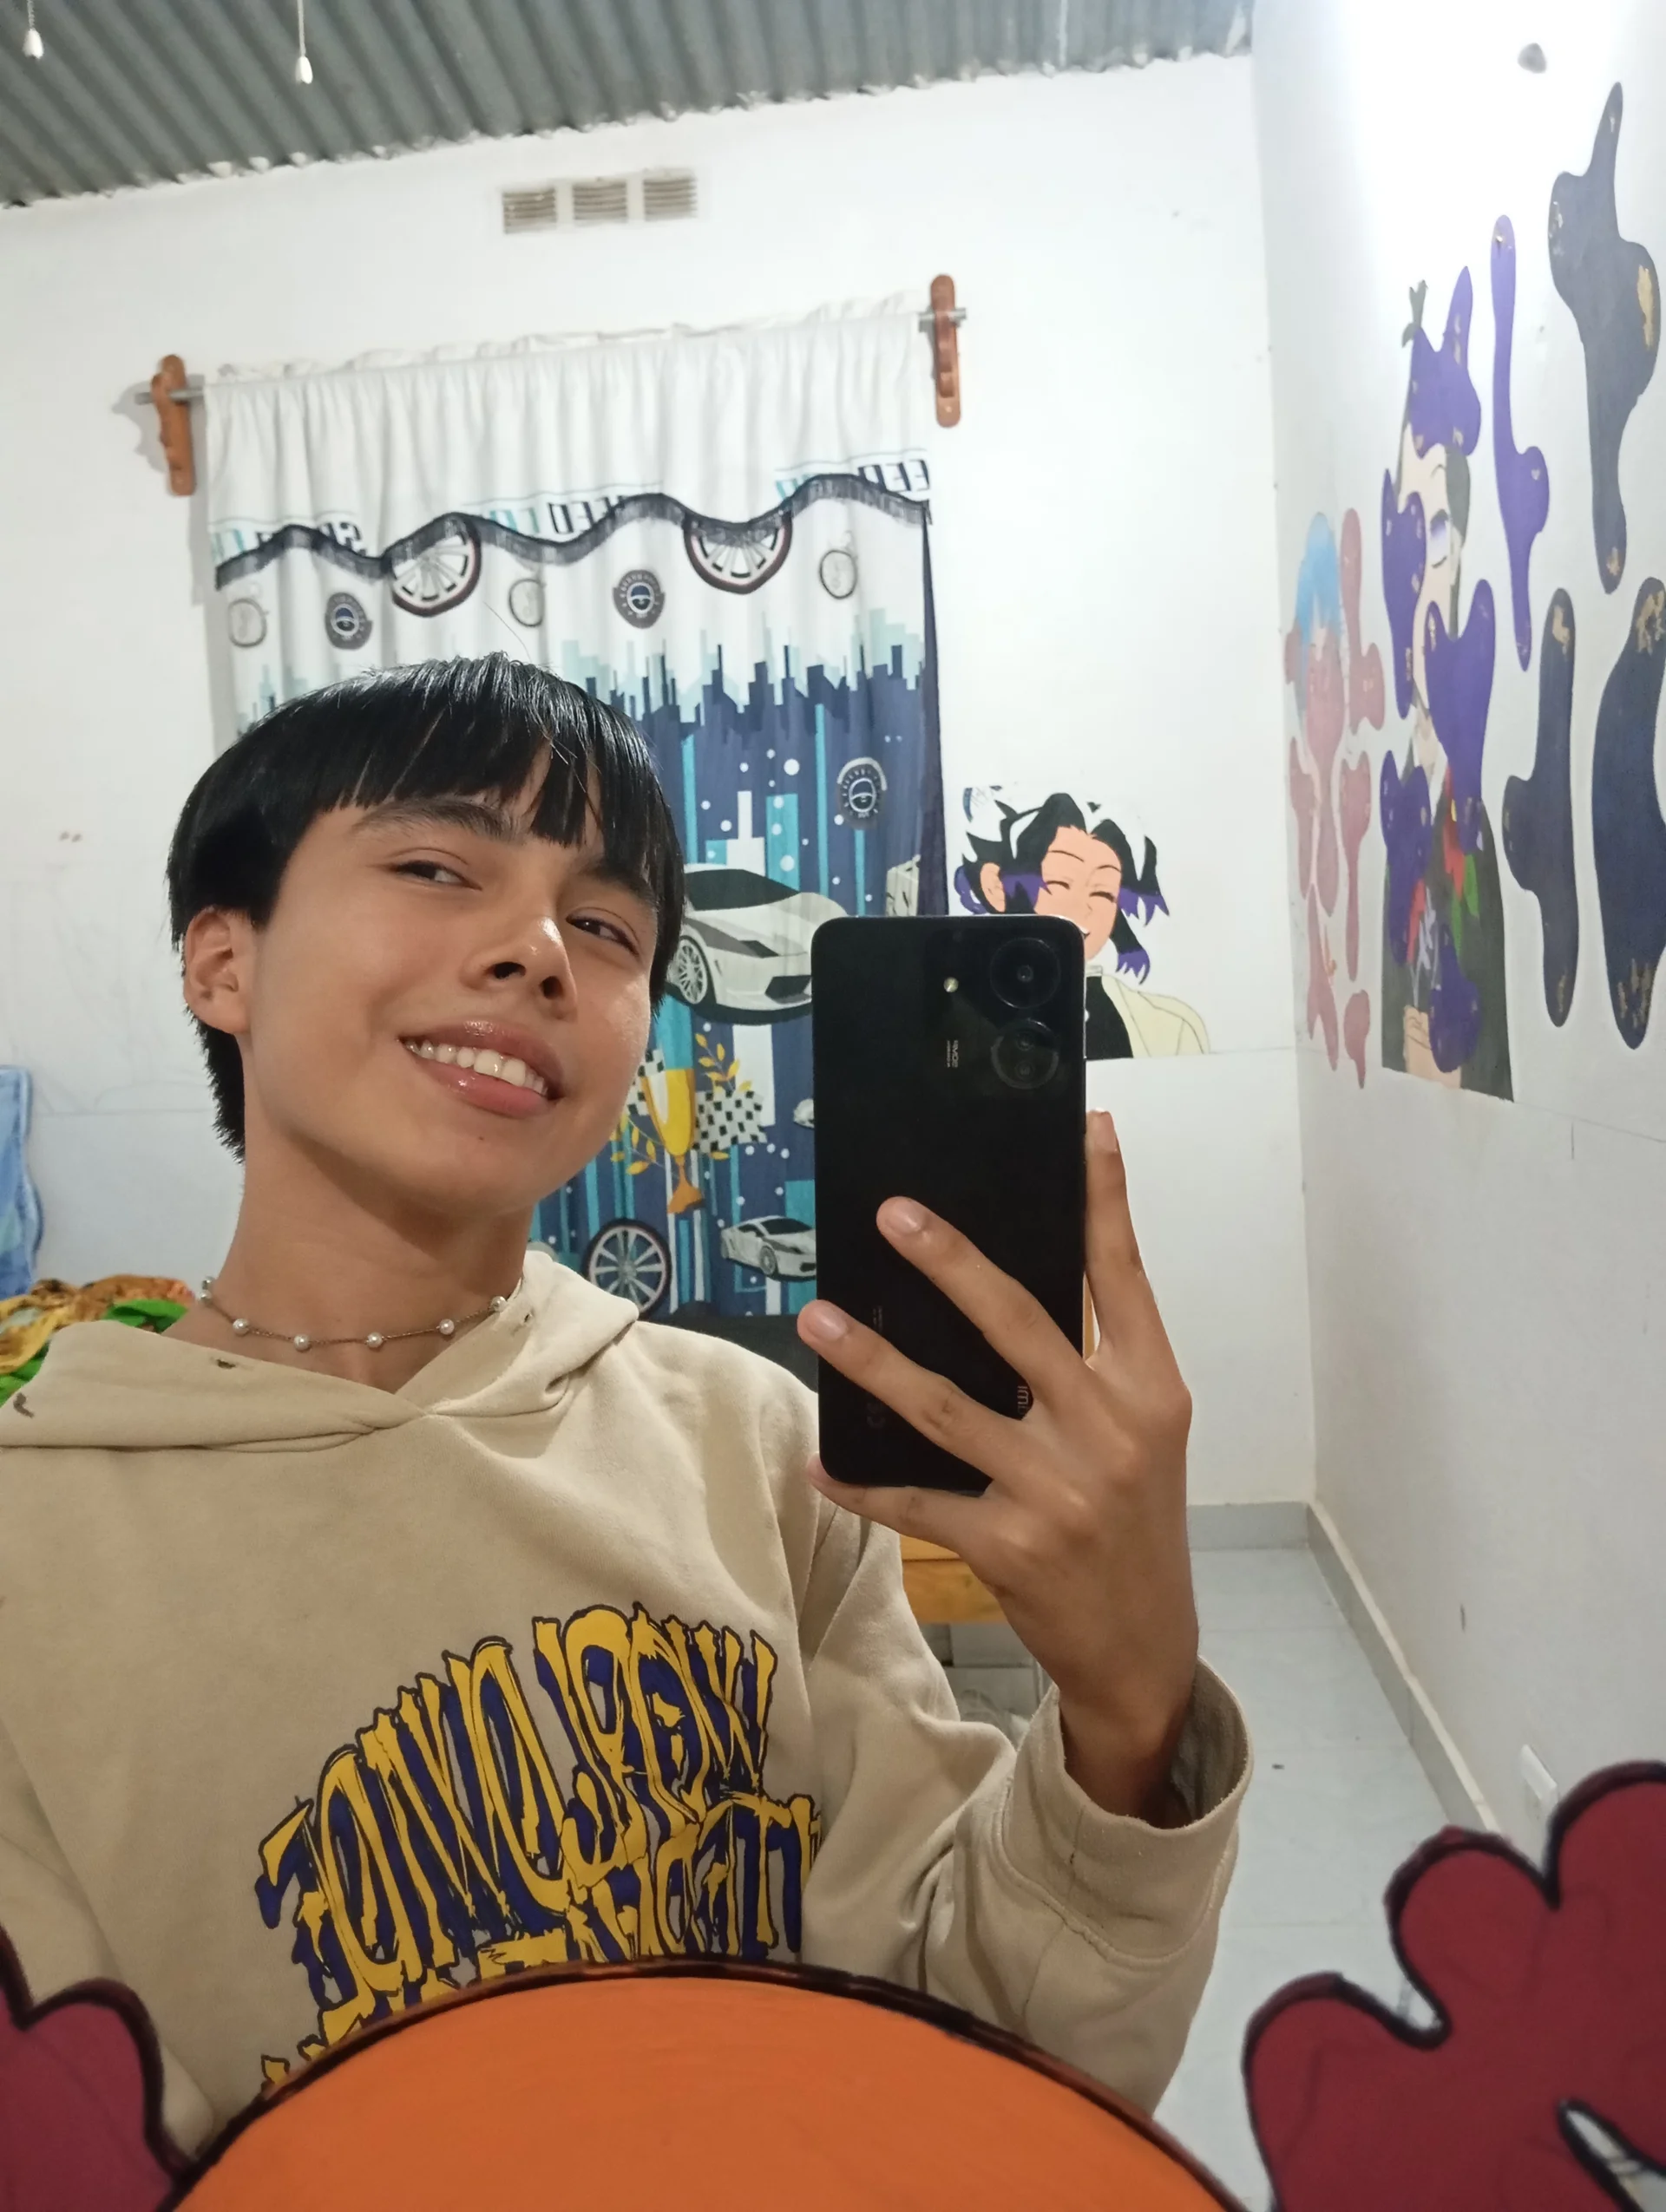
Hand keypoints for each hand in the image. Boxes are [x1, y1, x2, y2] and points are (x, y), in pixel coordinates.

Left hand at [797, 1110, 1198, 1822]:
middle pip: (1020, 1322)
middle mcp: (1109, 1429)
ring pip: (948, 1407)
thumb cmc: (1135, 1524)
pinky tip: (823, 1461)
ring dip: (874, 1361)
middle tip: (892, 1213)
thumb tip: (1021, 1284)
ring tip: (818, 1319)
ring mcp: (1057, 1489)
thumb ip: (1100, 1363)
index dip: (1104, 1199)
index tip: (1086, 1129)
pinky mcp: (1009, 1544)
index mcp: (1151, 1390)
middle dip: (952, 1261)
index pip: (1123, 1276)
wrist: (1144, 1649)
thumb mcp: (1145, 1435)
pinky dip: (864, 1482)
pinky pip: (918, 1500)